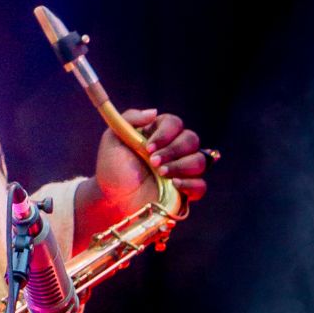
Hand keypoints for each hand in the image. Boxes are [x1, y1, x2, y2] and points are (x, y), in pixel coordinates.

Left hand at [74, 106, 207, 249]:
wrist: (112, 200)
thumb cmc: (113, 168)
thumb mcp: (113, 139)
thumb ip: (131, 119)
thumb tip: (154, 112)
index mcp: (158, 134)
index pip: (175, 123)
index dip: (165, 133)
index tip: (148, 147)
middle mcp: (173, 150)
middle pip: (191, 139)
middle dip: (173, 151)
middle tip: (153, 162)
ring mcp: (181, 171)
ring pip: (200, 160)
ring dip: (181, 166)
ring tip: (160, 174)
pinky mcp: (185, 192)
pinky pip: (201, 185)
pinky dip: (190, 184)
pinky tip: (174, 185)